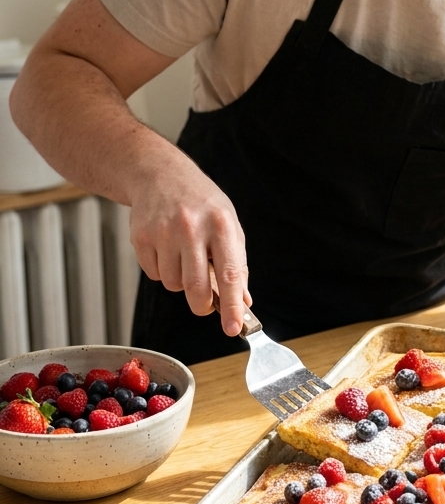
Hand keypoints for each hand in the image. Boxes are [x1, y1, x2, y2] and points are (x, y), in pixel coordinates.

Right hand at [128, 152, 250, 336]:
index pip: (230, 274)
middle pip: (196, 288)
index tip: (233, 328)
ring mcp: (164, 232)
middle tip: (205, 304)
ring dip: (180, 282)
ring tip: (184, 256)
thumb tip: (243, 301)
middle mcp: (192, 228)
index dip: (232, 306)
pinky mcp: (141, 238)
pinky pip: (154, 275)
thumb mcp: (229, 224)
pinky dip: (163, 270)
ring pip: (173, 285)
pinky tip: (166, 248)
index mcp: (221, 225)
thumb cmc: (201, 203)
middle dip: (202, 306)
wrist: (160, 174)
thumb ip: (237, 264)